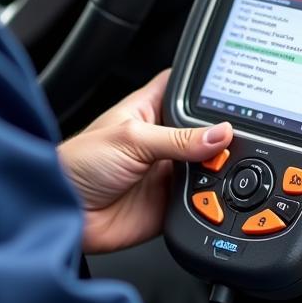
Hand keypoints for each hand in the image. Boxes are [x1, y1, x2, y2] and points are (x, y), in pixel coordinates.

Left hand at [58, 70, 232, 254]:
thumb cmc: (77, 165)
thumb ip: (178, 139)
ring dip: (218, 170)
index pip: (186, 90)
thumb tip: (220, 134)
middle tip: (235, 139)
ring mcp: (167, 172)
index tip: (237, 88)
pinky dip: (212, 200)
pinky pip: (201, 200)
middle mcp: (162, 141)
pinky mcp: (170, 203)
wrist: (64, 214)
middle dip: (222, 136)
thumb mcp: (131, 139)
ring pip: (208, 167)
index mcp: (149, 111)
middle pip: (206, 132)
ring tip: (225, 168)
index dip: (209, 88)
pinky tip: (215, 194)